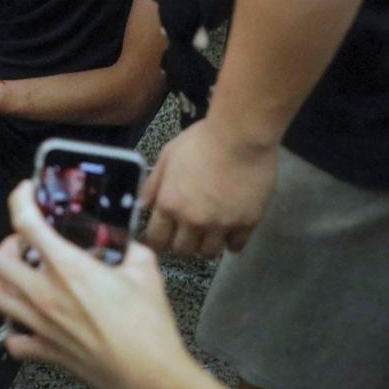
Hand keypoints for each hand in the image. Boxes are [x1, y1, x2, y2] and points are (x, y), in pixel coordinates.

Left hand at [0, 181, 193, 388]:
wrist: (150, 377)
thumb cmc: (149, 327)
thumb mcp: (146, 271)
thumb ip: (129, 247)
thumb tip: (123, 240)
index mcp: (68, 267)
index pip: (26, 222)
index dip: (20, 199)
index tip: (26, 192)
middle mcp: (45, 294)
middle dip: (8, 246)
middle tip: (27, 245)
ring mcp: (40, 325)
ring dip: (7, 283)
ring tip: (26, 278)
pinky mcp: (44, 352)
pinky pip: (12, 339)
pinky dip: (15, 329)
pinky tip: (31, 321)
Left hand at [141, 118, 277, 257]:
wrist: (241, 136)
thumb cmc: (201, 141)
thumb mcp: (168, 156)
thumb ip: (153, 184)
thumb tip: (142, 205)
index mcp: (169, 204)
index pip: (157, 240)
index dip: (157, 242)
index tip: (161, 240)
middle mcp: (192, 220)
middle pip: (183, 250)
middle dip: (181, 244)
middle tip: (186, 234)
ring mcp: (221, 224)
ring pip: (209, 253)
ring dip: (205, 245)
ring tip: (208, 233)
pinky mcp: (247, 223)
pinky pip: (236, 245)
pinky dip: (231, 242)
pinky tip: (229, 232)